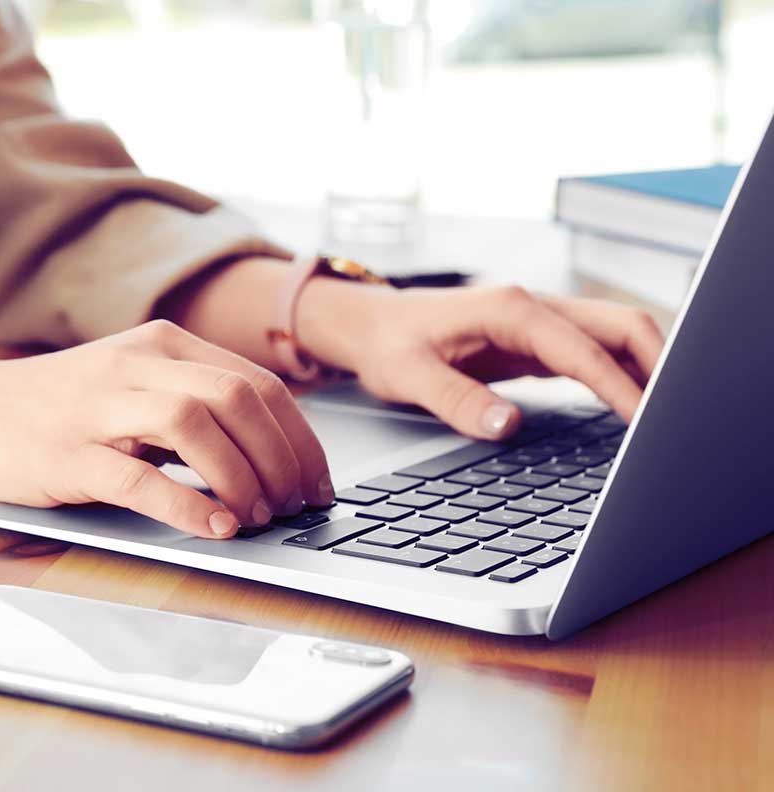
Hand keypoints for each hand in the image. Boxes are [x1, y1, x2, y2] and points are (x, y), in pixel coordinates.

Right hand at [0, 320, 333, 537]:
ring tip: (257, 515)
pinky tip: (215, 527)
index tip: (317, 482)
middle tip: (293, 505)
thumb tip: (272, 459)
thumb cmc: (61, 407)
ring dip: (241, 475)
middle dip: (282, 458)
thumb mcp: (136, 386)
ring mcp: (99, 406)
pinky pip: (138, 477)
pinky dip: (187, 504)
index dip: (300, 438)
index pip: (258, 384)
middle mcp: (138, 364)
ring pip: (196, 425)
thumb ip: (195, 406)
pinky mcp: (67, 453)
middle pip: (238, 399)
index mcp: (165, 345)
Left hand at [302, 284, 665, 439]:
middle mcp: (532, 307)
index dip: (618, 385)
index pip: (581, 348)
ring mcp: (538, 321)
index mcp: (508, 309)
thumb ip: (456, 400)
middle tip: (674, 417)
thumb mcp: (408, 376)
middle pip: (620, 325)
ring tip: (664, 416)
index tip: (643, 422)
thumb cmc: (388, 344)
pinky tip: (630, 405)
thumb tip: (506, 426)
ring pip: (614, 334)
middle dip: (657, 364)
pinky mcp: (535, 340)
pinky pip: (592, 351)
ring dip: (645, 367)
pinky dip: (620, 373)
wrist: (371, 324)